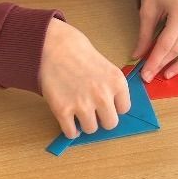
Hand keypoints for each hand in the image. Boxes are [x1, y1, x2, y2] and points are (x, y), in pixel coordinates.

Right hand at [41, 18, 130, 138]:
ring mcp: (82, 104)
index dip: (114, 106)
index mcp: (117, 82)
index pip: (124, 109)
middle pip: (111, 123)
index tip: (106, 103)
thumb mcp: (106, 66)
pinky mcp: (63, 110)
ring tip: (79, 113)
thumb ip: (111, 87)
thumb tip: (112, 109)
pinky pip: (71, 132)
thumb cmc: (78, 51)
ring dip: (86, 124)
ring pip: (91, 129)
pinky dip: (70, 130)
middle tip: (93, 111)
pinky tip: (69, 121)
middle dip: (102, 119)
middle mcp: (103, 96)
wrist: (53, 46)